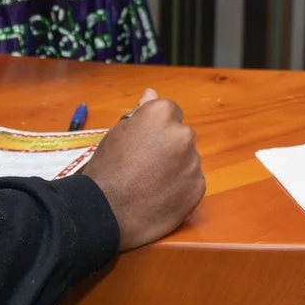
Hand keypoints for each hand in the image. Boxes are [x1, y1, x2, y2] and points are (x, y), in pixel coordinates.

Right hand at [81, 88, 206, 249]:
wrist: (106, 211)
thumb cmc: (106, 169)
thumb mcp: (116, 133)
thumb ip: (139, 113)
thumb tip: (151, 93)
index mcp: (161, 114)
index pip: (169, 112)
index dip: (154, 130)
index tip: (141, 145)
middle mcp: (182, 134)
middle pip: (181, 136)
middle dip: (168, 147)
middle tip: (145, 166)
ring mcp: (193, 162)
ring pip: (188, 159)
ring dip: (175, 167)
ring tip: (150, 184)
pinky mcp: (198, 187)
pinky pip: (192, 182)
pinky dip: (180, 187)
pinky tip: (159, 196)